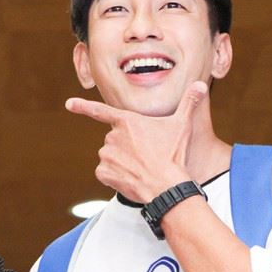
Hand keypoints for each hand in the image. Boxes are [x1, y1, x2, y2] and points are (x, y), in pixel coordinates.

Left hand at [66, 81, 207, 201]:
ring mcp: (106, 155)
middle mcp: (112, 136)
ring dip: (121, 161)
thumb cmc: (174, 154)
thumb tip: (201, 85)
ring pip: (110, 156)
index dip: (83, 107)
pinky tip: (131, 178)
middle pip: (114, 139)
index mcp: (127, 121)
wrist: (166, 186)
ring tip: (141, 167)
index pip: (100, 110)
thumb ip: (189, 103)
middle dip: (127, 146)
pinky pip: (105, 173)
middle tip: (146, 155)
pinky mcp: (104, 173)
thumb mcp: (183, 125)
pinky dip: (115, 176)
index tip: (69, 104)